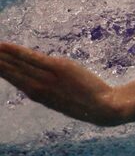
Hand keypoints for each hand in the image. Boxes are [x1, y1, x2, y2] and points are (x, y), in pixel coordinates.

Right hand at [0, 42, 121, 125]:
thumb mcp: (62, 96)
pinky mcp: (56, 69)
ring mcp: (45, 77)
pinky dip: (13, 52)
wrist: (103, 109)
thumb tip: (36, 80)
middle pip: (5, 70)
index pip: (9, 76)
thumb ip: (48, 87)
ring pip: (13, 64)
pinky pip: (30, 58)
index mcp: (35, 94)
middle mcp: (35, 86)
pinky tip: (0, 46)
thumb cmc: (85, 102)